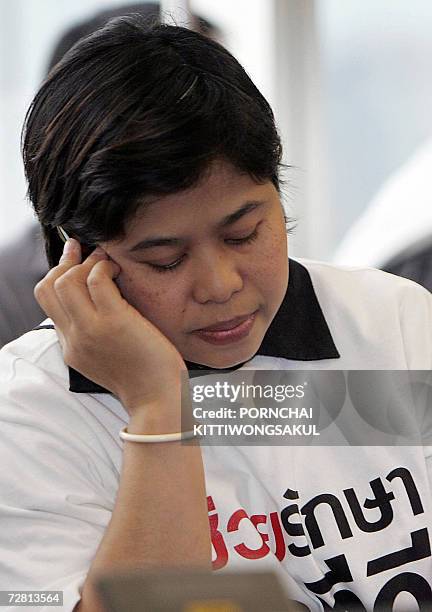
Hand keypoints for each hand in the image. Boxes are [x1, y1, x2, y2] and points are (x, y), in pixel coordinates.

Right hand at [34, 239, 187, 417]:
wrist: (159, 401)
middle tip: (86, 251)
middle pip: (48, 288)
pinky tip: (120, 271)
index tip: (74, 261)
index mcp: (72, 348)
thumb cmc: (146, 378)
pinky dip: (106, 268)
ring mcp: (90, 330)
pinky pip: (97, 280)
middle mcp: (74, 339)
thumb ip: (97, 334)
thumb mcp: (109, 358)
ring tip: (108, 262)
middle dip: (66, 263)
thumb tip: (103, 300)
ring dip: (87, 263)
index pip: (49, 303)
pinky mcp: (113, 322)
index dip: (58, 277)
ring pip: (66, 281)